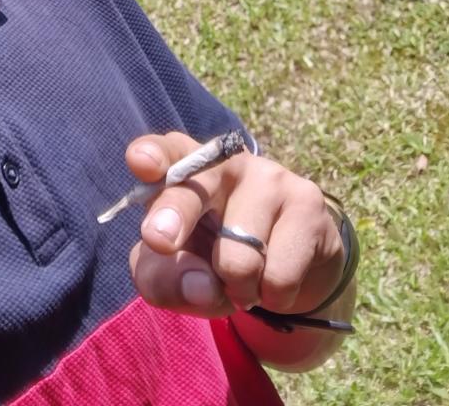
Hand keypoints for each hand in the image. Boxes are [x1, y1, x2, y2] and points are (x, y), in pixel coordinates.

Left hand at [125, 132, 344, 319]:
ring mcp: (269, 177)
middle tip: (161, 241)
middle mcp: (224, 161)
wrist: (287, 267)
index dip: (153, 155)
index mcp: (183, 165)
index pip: (166, 151)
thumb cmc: (211, 258)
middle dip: (176, 214)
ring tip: (242, 278)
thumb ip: (165, 281)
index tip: (141, 163)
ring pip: (237, 257)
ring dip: (236, 288)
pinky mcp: (307, 203)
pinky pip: (278, 276)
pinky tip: (273, 279)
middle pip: (195, 188)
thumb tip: (203, 286)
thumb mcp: (174, 273)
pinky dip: (270, 297)